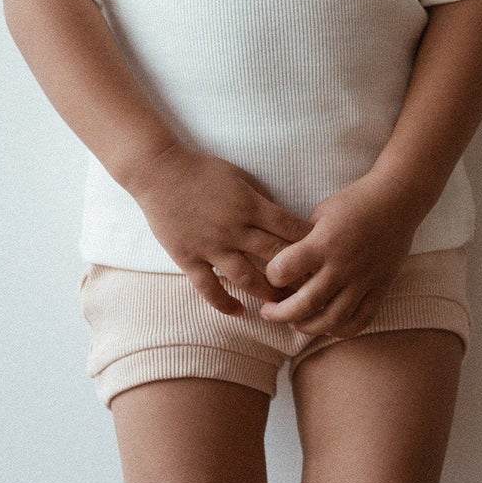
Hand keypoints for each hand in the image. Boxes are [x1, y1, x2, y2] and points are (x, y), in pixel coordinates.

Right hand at [127, 144, 311, 316]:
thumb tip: (284, 219)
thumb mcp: (239, 177)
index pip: (290, 228)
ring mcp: (211, 246)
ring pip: (247, 278)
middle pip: (275, 257)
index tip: (323, 256)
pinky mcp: (189, 258)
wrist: (158, 172)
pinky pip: (209, 288)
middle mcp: (234, 229)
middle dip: (297, 274)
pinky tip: (240, 311)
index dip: (310, 244)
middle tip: (313, 288)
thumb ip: (261, 199)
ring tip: (283, 305)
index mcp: (250, 205)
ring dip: (268, 293)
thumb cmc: (201, 170)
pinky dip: (225, 303)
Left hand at [256, 175, 423, 338]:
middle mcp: (343, 265)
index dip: (270, 276)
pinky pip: (361, 320)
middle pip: (305, 304)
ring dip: (307, 327)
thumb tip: (284, 265)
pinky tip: (327, 325)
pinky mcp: (381, 289)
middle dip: (280, 314)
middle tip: (268, 313)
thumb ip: (303, 241)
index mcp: (324, 242)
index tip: (270, 276)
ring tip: (294, 323)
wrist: (397, 200)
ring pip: (332, 320)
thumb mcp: (320, 213)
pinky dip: (341, 330)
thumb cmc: (354, 203)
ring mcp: (364, 280)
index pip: (284, 270)